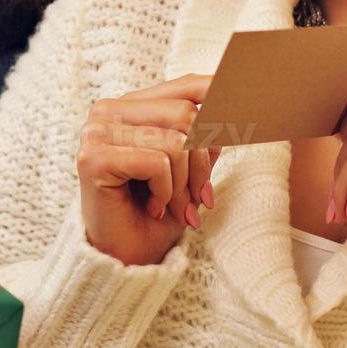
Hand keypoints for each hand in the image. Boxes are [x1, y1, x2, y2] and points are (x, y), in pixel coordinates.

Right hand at [77, 74, 220, 265]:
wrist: (125, 261)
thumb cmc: (154, 216)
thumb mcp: (190, 172)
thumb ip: (205, 137)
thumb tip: (237, 104)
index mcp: (130, 107)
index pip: (185, 86)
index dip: (221, 93)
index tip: (253, 105)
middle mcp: (108, 112)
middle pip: (186, 114)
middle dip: (201, 164)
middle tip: (198, 199)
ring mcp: (96, 132)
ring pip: (175, 141)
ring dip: (185, 185)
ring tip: (174, 208)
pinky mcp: (93, 158)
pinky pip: (157, 163)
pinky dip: (166, 191)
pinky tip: (153, 207)